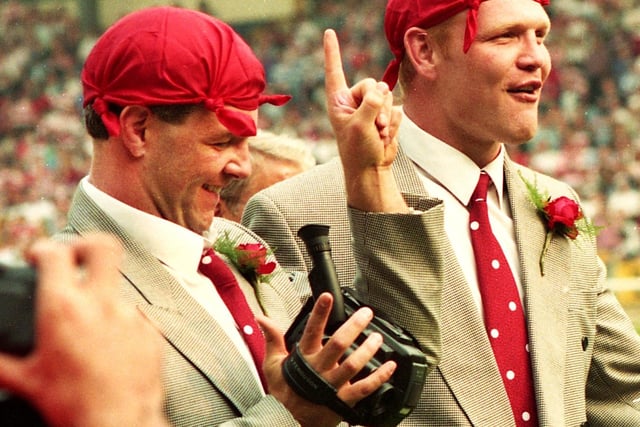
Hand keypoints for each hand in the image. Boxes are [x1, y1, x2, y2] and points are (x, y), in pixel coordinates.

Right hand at [0, 234, 167, 426]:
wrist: (119, 424)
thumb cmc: (71, 405)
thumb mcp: (27, 380)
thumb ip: (0, 361)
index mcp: (64, 308)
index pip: (55, 254)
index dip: (43, 248)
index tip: (37, 256)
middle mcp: (101, 303)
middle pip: (103, 246)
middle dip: (86, 243)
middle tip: (75, 257)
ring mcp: (131, 314)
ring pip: (118, 287)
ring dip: (102, 296)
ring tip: (90, 323)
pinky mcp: (152, 330)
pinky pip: (135, 315)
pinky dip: (121, 323)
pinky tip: (111, 344)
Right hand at [258, 292, 395, 426]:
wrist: (290, 421)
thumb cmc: (285, 391)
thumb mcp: (272, 364)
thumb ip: (273, 338)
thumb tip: (262, 319)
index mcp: (304, 358)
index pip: (311, 330)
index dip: (320, 313)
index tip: (329, 296)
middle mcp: (319, 370)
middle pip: (339, 344)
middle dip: (354, 326)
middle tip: (366, 313)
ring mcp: (333, 385)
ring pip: (354, 364)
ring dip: (368, 349)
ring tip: (377, 337)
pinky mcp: (344, 399)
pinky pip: (366, 387)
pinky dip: (381, 376)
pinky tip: (391, 365)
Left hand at [323, 29, 405, 212]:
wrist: (372, 169)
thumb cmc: (358, 151)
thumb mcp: (360, 126)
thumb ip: (370, 104)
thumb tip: (382, 90)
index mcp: (338, 101)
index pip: (335, 71)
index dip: (333, 52)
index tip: (329, 32)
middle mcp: (353, 101)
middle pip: (372, 84)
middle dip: (377, 104)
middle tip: (375, 126)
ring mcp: (369, 108)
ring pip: (386, 96)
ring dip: (385, 117)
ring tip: (378, 134)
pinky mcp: (383, 116)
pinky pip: (394, 109)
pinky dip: (393, 124)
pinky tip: (385, 136)